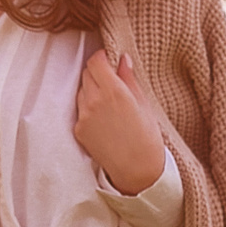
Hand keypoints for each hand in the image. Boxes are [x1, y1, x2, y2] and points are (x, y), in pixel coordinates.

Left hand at [75, 47, 164, 192]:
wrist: (137, 169)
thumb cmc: (147, 136)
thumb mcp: (143, 103)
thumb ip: (129, 78)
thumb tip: (122, 58)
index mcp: (114, 91)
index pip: (95, 61)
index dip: (102, 58)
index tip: (109, 60)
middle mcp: (94, 101)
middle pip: (87, 74)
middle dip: (98, 73)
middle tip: (112, 82)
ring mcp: (84, 116)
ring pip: (82, 91)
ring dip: (92, 90)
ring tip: (110, 104)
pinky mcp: (78, 129)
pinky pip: (80, 110)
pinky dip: (89, 108)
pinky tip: (104, 119)